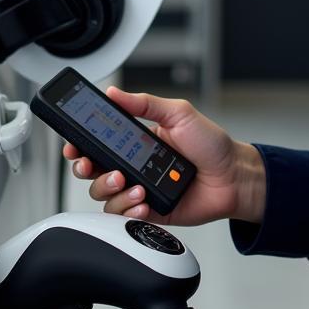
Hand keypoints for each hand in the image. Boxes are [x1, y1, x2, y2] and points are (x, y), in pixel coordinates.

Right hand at [63, 87, 264, 227]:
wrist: (234, 177)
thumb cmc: (211, 145)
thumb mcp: (178, 114)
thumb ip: (145, 103)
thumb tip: (115, 92)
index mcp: (135, 141)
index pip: (98, 143)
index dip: (80, 145)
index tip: (74, 146)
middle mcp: (134, 166)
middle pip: (93, 172)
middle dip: (88, 169)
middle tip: (95, 166)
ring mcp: (140, 189)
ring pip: (105, 196)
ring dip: (112, 190)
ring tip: (132, 184)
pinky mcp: (150, 211)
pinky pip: (125, 216)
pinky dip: (129, 209)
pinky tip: (143, 201)